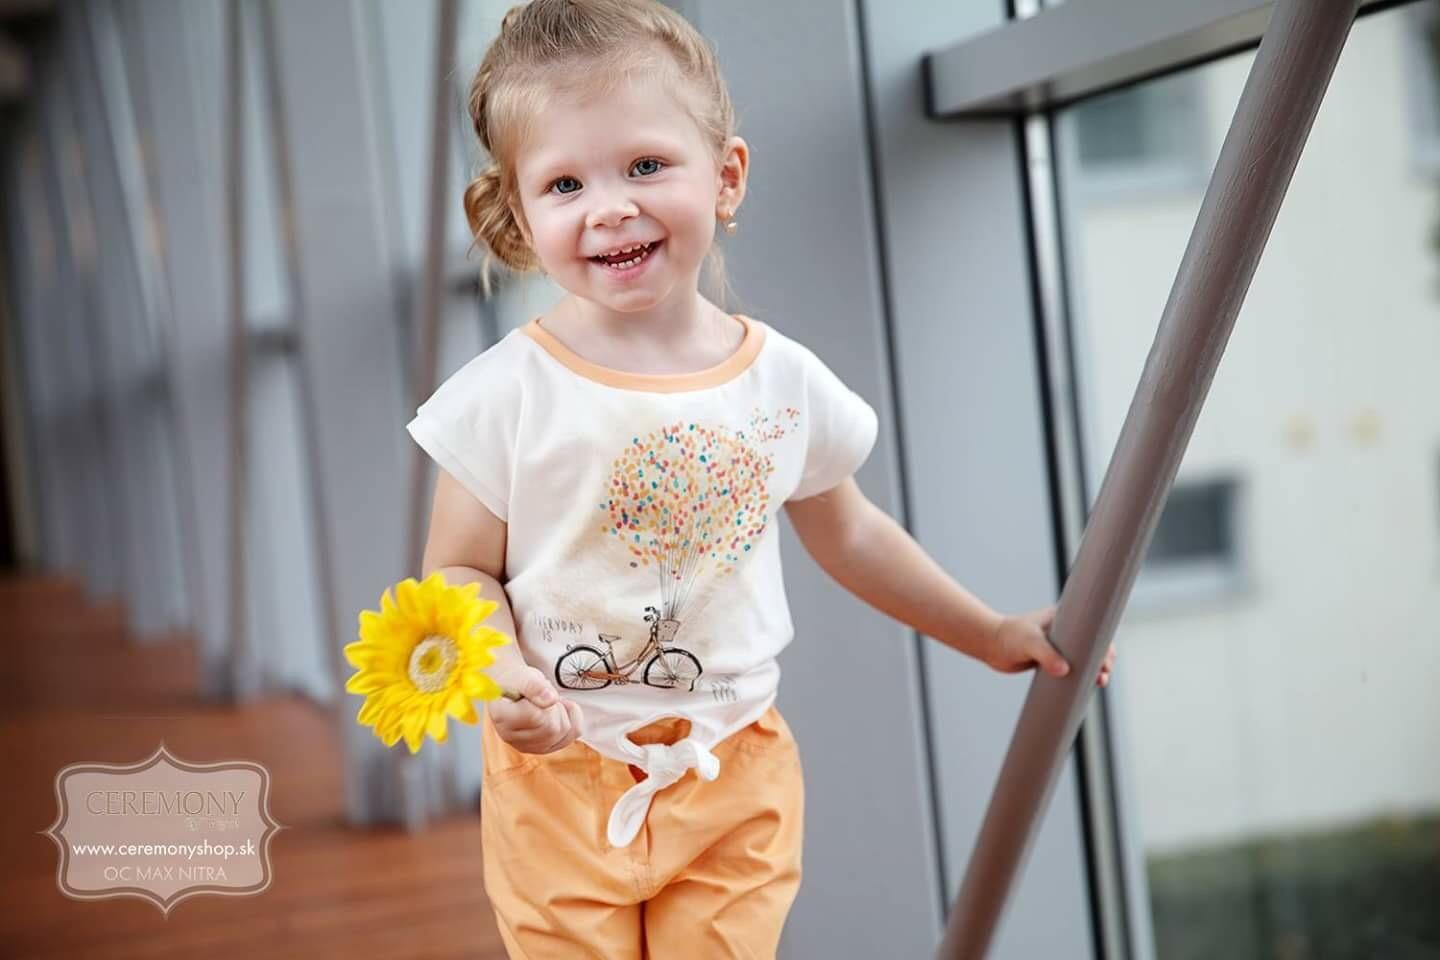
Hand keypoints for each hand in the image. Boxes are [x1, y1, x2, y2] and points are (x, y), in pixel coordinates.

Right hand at [488, 666, 585, 753]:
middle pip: (552, 729)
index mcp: (502, 717)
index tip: (534, 689)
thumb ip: (534, 686)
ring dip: (562, 711)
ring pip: (564, 732)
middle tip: (542, 695)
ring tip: (547, 702)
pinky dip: (573, 717)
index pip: (535, 717)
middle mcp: (512, 738)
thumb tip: (551, 699)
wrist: (511, 687)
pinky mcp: (543, 747)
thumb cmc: (515, 681)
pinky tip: (560, 708)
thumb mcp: (521, 675)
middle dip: (554, 706)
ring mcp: (528, 746)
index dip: (542, 700)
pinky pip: (572, 734)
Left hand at [987, 604, 1117, 687]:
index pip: (1093, 629)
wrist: (991, 644)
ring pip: (1083, 659)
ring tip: (1100, 682)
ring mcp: (1059, 647)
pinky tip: (1086, 688)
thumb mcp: (1030, 642)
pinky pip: (1071, 669)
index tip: (1107, 658)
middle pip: (1092, 645)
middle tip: (1104, 674)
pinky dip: (1080, 677)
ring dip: (1094, 670)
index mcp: (1064, 618)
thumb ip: (1046, 655)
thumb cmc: (1010, 636)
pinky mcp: (1051, 660)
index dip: (1105, 643)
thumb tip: (1064, 671)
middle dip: (1103, 659)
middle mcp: (1065, 631)